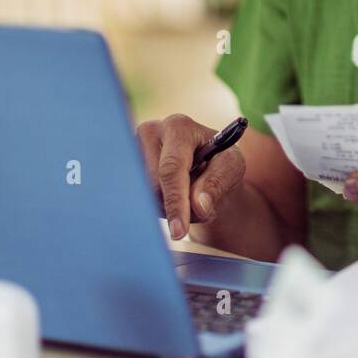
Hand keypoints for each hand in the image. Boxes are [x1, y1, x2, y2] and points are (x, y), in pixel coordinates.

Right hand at [136, 113, 245, 239]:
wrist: (204, 163)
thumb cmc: (219, 162)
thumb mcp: (232, 168)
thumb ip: (217, 183)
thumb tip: (199, 206)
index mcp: (178, 127)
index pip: (171, 169)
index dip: (175, 201)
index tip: (179, 231)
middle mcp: (150, 132)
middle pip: (154, 186)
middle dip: (178, 207)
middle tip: (202, 208)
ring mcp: (132, 148)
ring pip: (143, 196)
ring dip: (169, 209)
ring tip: (189, 199)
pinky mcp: (125, 165)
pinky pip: (136, 199)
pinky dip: (157, 207)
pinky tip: (171, 197)